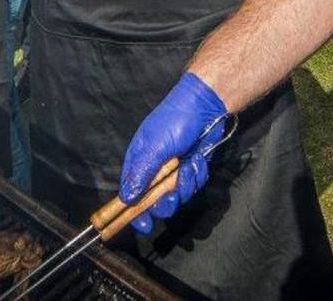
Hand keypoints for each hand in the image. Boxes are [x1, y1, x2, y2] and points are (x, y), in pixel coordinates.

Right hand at [118, 73, 227, 234]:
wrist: (205, 106)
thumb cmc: (175, 121)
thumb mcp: (155, 147)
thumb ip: (142, 174)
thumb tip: (127, 199)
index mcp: (138, 163)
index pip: (130, 196)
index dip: (134, 214)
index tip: (144, 225)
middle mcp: (154, 170)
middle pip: (155, 202)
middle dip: (165, 202)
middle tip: (172, 197)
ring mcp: (174, 170)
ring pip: (177, 195)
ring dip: (185, 185)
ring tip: (188, 167)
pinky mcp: (191, 168)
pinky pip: (193, 185)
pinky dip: (197, 175)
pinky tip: (198, 160)